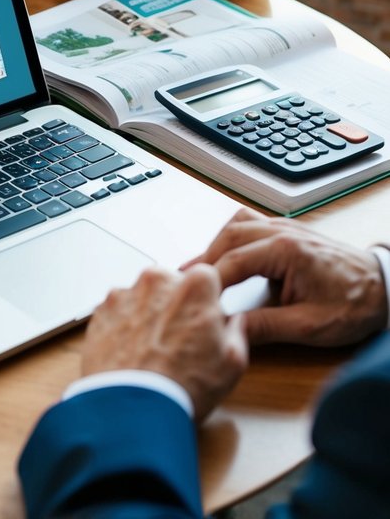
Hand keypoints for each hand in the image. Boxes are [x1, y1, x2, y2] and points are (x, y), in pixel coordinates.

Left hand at [81, 264, 247, 421]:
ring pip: (143, 298)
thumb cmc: (183, 387)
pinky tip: (131, 355)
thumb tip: (235, 322)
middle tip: (177, 342)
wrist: (133, 410)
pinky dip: (123, 327)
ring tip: (151, 353)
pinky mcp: (101, 311)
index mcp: (195, 285)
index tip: (203, 320)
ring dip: (148, 316)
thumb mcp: (232, 364)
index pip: (206, 278)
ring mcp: (125, 293)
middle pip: (171, 285)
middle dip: (175, 306)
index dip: (206, 301)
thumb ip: (236, 332)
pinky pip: (117, 312)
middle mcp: (158, 279)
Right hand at [189, 208, 387, 346]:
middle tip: (185, 281)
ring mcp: (286, 227)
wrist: (383, 287)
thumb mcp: (309, 326)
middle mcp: (283, 231)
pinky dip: (232, 236)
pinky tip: (227, 253)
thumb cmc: (354, 304)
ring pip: (237, 223)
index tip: (193, 296)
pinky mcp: (289, 231)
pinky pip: (250, 222)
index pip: (233, 261)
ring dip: (217, 243)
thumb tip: (230, 331)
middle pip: (229, 235)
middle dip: (204, 259)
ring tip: (201, 268)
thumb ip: (266, 327)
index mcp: (286, 251)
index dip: (209, 281)